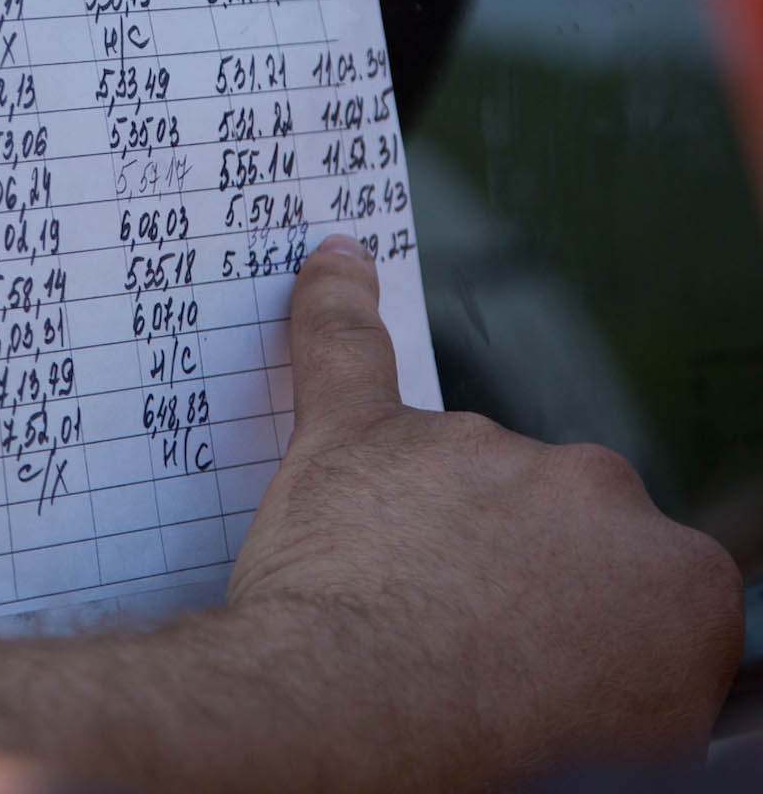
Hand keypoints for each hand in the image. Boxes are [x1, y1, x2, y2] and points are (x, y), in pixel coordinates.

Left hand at [229, 234, 744, 786]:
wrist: (360, 721)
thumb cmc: (486, 751)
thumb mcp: (629, 748)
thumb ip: (645, 679)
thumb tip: (616, 665)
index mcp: (678, 578)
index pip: (644, 588)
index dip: (587, 634)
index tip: (548, 667)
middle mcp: (593, 490)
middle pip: (553, 519)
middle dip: (510, 571)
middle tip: (456, 649)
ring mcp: (477, 448)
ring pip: (457, 472)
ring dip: (428, 523)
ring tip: (385, 611)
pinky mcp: (365, 432)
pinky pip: (343, 342)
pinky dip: (333, 302)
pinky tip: (337, 265)